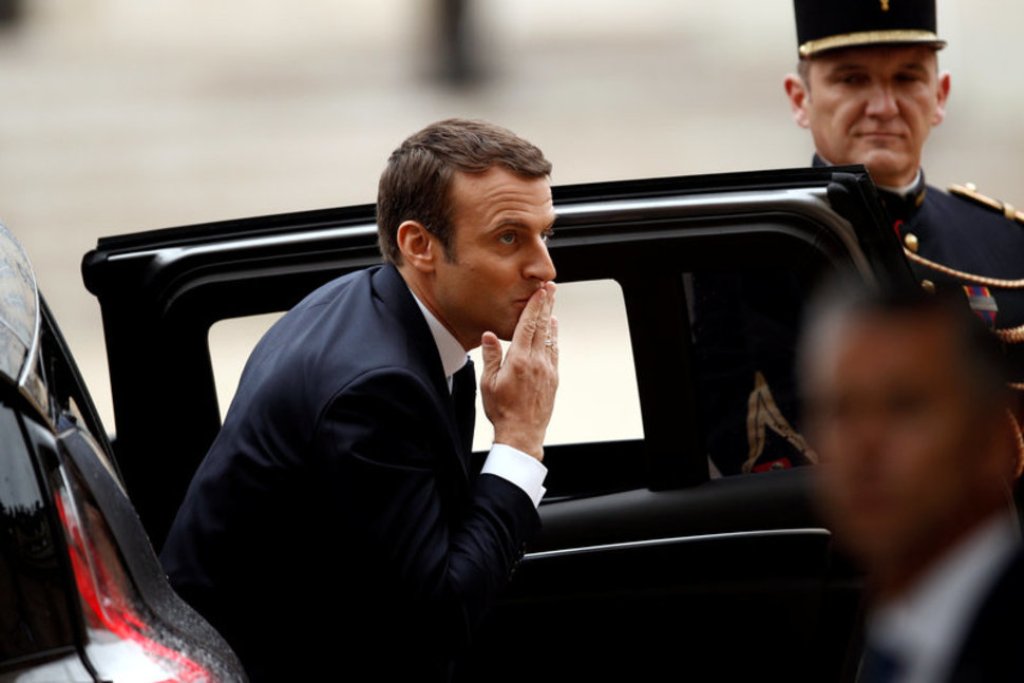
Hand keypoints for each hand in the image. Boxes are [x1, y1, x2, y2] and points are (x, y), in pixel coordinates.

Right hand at [480, 282, 558, 460]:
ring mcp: (547, 370)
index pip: (527, 326)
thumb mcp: (488, 383)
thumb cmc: (502, 410)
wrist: (522, 434)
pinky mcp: (553, 379)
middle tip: (550, 288)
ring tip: (552, 305)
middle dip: (546, 305)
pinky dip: (553, 338)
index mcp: (519, 360)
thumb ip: (491, 357)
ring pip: (550, 338)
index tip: (540, 291)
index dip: (534, 306)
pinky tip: (552, 331)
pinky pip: (554, 352)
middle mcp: (536, 362)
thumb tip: (489, 335)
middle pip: (542, 327)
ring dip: (550, 319)